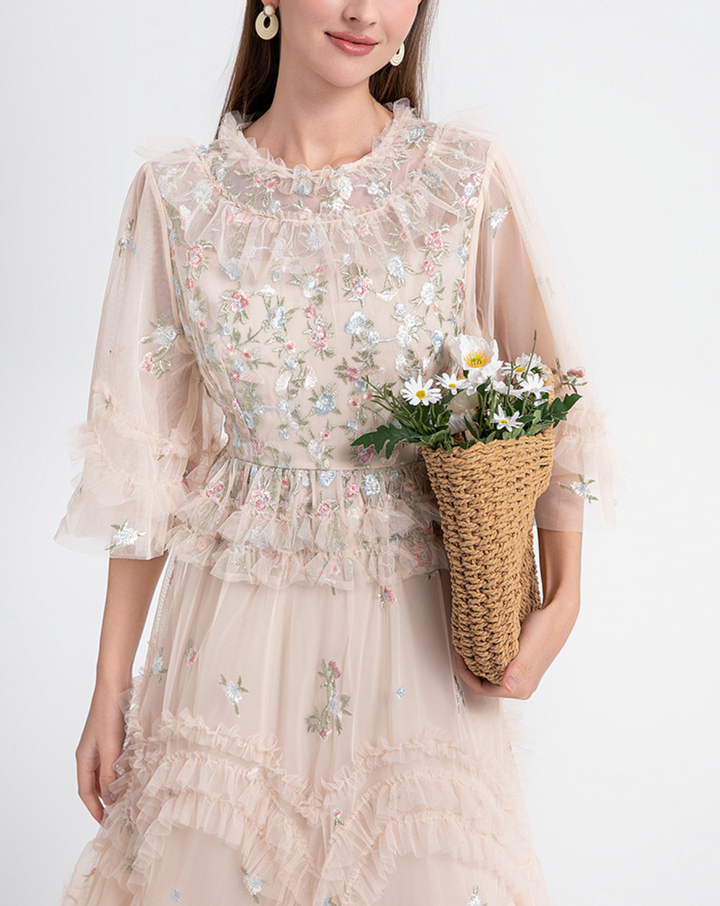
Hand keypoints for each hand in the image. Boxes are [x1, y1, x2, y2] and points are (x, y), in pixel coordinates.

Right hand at [75, 682, 128, 822]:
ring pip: (107, 773)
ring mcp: (103, 745)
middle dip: (106, 801)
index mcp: (84, 758)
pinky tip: (136, 775)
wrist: (115, 685)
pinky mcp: (114, 737)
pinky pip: (117, 761)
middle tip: (121, 815)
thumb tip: (110, 799)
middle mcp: (91, 753)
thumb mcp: (110, 747)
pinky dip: (123, 771)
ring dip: (116, 786)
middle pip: (95, 784)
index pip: (85, 792)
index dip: (95, 809)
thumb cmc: (108, 714)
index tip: (106, 824)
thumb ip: (109, 774)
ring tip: (130, 799)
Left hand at [453, 592, 579, 698]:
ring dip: (479, 665)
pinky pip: (498, 669)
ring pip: (491, 677)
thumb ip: (518, 668)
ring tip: (470, 649)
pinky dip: (488, 661)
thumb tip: (508, 686)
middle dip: (471, 671)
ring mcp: (521, 677)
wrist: (559, 615)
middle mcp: (521, 686)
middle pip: (486, 686)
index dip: (467, 674)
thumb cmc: (545, 628)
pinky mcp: (521, 667)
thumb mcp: (528, 647)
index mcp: (520, 687)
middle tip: (462, 652)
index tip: (460, 657)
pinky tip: (485, 648)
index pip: (483, 690)